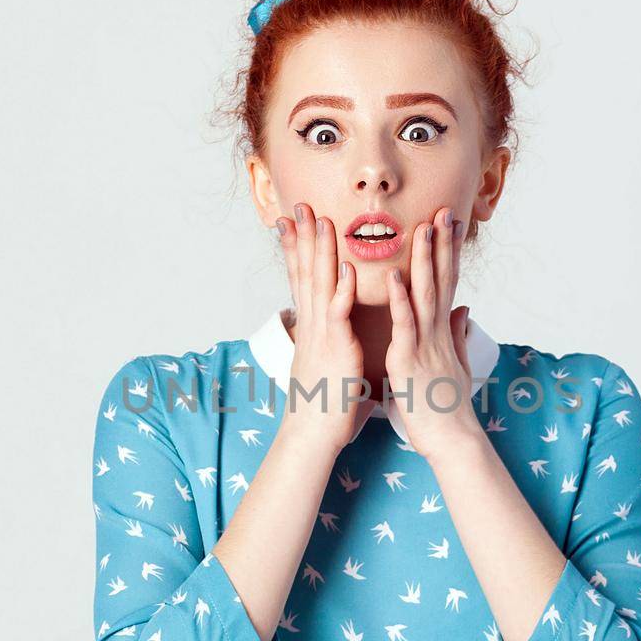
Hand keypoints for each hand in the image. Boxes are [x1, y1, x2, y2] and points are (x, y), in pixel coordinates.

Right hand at [274, 201, 372, 454]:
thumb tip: (335, 333)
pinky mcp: (335, 350)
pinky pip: (338, 316)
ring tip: (322, 221)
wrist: (314, 435)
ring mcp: (322, 336)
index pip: (303, 279)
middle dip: (304, 237)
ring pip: (320, 285)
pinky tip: (346, 269)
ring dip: (321, 252)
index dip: (298, 249)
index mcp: (314, 327)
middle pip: (306, 272)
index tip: (293, 221)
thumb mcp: (329, 364)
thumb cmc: (326, 404)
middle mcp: (313, 326)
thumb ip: (333, 342)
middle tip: (300, 205)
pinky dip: (342, 291)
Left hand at [384, 206, 482, 458]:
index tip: (450, 224)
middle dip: (441, 244)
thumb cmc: (446, 405)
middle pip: (440, 279)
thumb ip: (458, 334)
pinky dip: (399, 298)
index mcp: (442, 331)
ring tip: (423, 228)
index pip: (447, 283)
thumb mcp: (454, 364)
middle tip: (443, 210)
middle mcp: (437, 331)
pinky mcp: (409, 358)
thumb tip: (464, 311)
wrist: (450, 438)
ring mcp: (425, 342)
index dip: (448, 253)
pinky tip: (395, 275)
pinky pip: (405, 324)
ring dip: (424, 260)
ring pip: (425, 293)